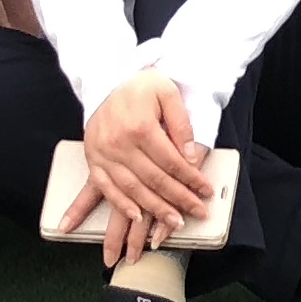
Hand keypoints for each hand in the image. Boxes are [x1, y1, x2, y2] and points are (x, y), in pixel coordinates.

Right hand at [77, 70, 213, 267]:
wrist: (106, 79)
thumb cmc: (141, 85)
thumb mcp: (168, 92)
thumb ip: (181, 123)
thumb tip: (189, 156)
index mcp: (141, 127)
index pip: (172, 162)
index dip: (191, 179)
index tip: (206, 192)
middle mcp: (120, 144)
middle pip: (154, 179)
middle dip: (178, 199)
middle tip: (197, 213)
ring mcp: (104, 154)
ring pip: (132, 189)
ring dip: (154, 209)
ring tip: (174, 222)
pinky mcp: (94, 159)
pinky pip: (106, 188)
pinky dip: (121, 205)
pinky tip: (136, 217)